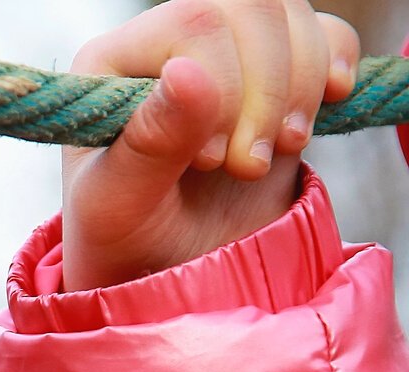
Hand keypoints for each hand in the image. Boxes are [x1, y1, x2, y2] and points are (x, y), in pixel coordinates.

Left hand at [62, 0, 360, 290]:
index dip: (224, 87)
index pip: (193, 23)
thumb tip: (188, 73)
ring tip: (272, 154)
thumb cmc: (124, 243)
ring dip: (300, 88)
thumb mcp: (120, 206)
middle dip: (268, 92)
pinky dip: (336, 63)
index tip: (210, 161)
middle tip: (247, 167)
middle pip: (250, 11)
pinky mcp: (271, 75)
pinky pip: (324, 33)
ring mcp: (222, 55)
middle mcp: (163, 45)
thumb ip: (149, 144)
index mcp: (109, 63)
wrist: (169, 272)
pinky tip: (326, 105)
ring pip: (290, 16)